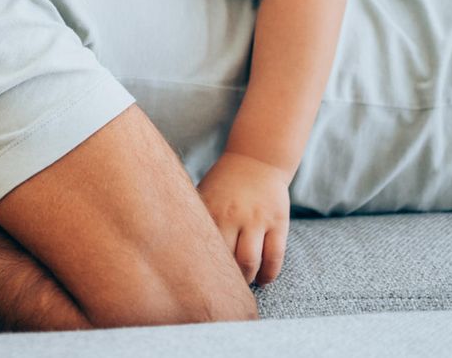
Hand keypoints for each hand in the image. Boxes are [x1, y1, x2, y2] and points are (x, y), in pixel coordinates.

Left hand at [196, 152, 290, 285]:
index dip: (200, 270)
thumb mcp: (203, 195)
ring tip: (243, 285)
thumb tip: (173, 250)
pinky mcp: (278, 222)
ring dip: (246, 280)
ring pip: (250, 261)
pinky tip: (263, 279)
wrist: (257, 160)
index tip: (196, 285)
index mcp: (210, 210)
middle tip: (221, 290)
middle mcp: (233, 216)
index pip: (202, 249)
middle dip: (224, 279)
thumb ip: (194, 220)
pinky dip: (269, 274)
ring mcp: (257, 219)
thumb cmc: (224, 184)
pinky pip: (275, 256)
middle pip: (227, 259)